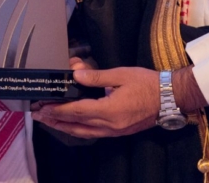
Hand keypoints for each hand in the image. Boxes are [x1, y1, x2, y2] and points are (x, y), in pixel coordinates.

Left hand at [31, 67, 159, 138]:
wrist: (170, 98)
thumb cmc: (147, 83)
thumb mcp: (121, 74)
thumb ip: (97, 76)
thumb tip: (76, 74)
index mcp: (109, 110)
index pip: (77, 111)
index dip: (57, 110)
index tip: (43, 107)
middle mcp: (110, 125)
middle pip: (76, 125)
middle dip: (55, 120)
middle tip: (38, 115)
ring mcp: (114, 131)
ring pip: (84, 132)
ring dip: (65, 127)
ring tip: (50, 121)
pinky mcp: (119, 131)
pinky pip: (93, 133)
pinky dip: (79, 130)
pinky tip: (72, 125)